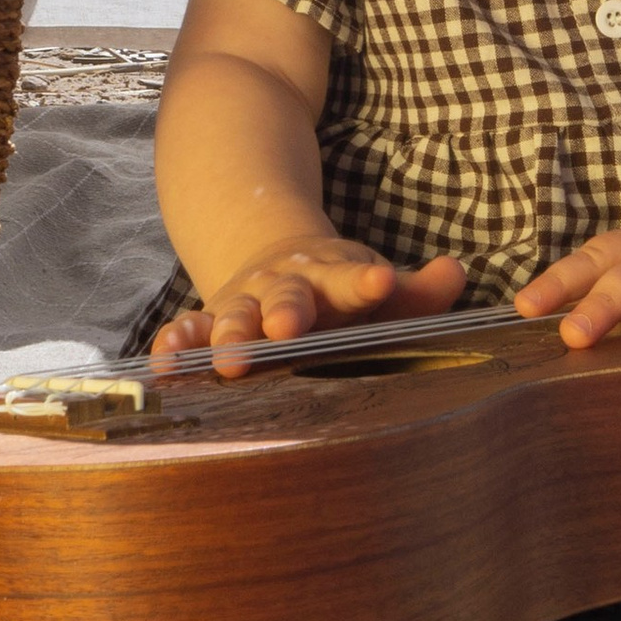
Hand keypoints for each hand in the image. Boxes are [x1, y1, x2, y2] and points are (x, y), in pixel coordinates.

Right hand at [151, 231, 465, 376]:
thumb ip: (418, 291)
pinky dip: (176, 342)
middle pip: (288, 298)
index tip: (380, 280)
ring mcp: (247, 303)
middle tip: (288, 327)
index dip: (367, 281)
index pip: (355, 279)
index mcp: (335, 278)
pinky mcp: (212, 321)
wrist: (278, 259)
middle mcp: (287, 288)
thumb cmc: (341, 289)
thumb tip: (455, 272)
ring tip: (226, 356)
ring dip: (231, 333)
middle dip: (286, 312)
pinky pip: (190, 329)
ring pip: (236, 316)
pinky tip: (165, 361)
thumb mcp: (378, 285)